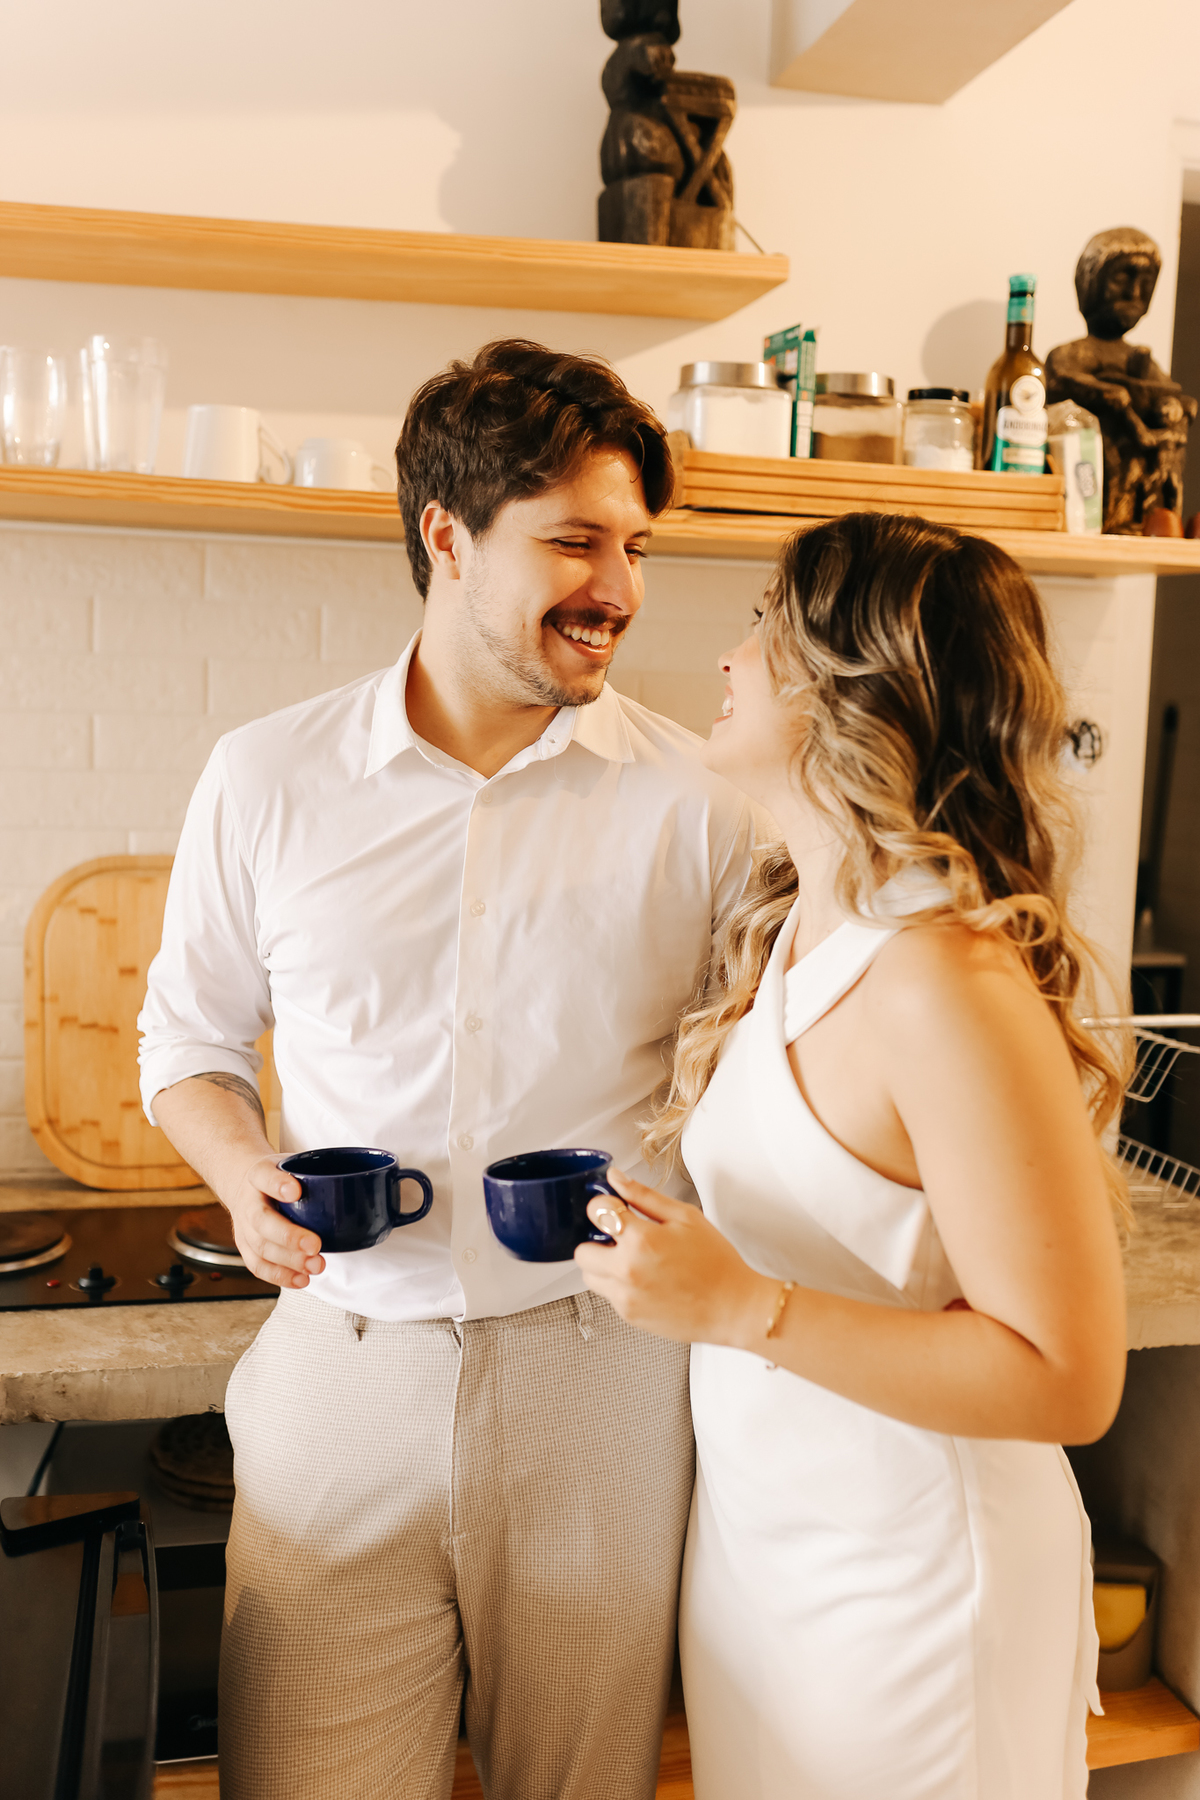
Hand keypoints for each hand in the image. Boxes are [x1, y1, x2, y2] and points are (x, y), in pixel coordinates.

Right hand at [221, 1154, 324, 1289]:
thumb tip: (366, 1183)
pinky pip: (259, 1266)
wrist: (245, 1186)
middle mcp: (247, 1202)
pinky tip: (302, 1279)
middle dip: (289, 1236)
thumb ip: (318, 1170)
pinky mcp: (246, 1248)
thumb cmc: (277, 1176)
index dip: (278, 1184)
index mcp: (259, 1174)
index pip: (264, 1176)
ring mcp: (244, 1228)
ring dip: (289, 1261)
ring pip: (261, 1248)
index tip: (296, 1190)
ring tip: (316, 1265)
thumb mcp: (292, 1162)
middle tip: (314, 1244)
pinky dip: (280, 1276)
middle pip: (262, 1221)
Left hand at [574, 1167, 768, 1345]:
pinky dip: (617, 1284)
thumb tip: (617, 1178)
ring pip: (589, 1276)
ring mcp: (625, 1296)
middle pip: (582, 1250)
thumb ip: (644, 1196)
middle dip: (597, 1239)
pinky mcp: (628, 1315)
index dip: (604, 1205)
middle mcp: (626, 1270)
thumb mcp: (685, 1217)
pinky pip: (606, 1295)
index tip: (615, 1208)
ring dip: (603, 1264)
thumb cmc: (716, 1263)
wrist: (733, 1307)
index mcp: (640, 1240)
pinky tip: (644, 1278)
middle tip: (620, 1238)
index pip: (595, 1212)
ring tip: (632, 1259)